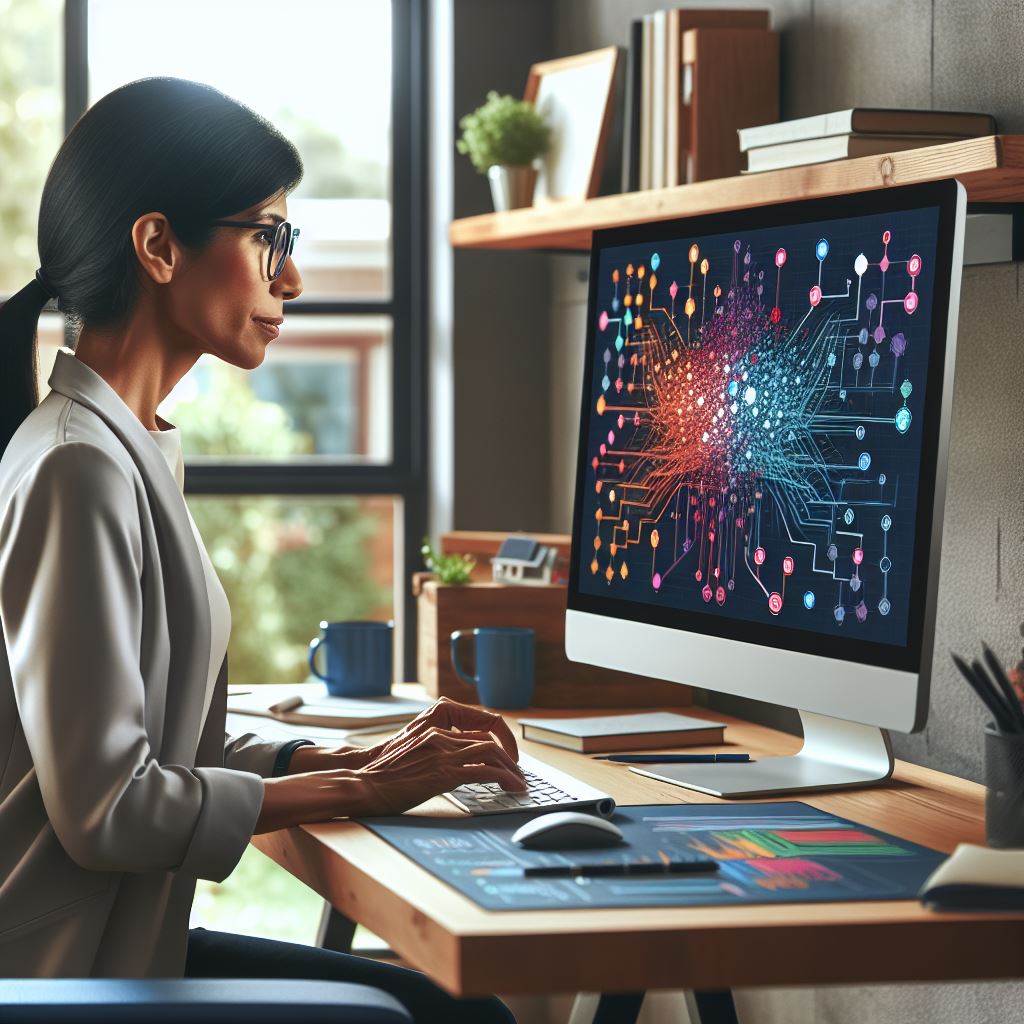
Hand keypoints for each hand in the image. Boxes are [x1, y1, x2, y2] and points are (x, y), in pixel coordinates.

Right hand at [328, 696, 520, 770]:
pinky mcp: (444, 773)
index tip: (505, 759)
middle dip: (510, 757)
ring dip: (512, 769)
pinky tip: (512, 788)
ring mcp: (443, 754)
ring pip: (492, 753)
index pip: (477, 730)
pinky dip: (505, 779)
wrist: (364, 784)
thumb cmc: (384, 776)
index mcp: (434, 732)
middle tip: (518, 773)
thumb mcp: (413, 757)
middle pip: (489, 740)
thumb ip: (433, 755)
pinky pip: (485, 771)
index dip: (497, 743)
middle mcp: (441, 738)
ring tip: (520, 783)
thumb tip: (453, 769)